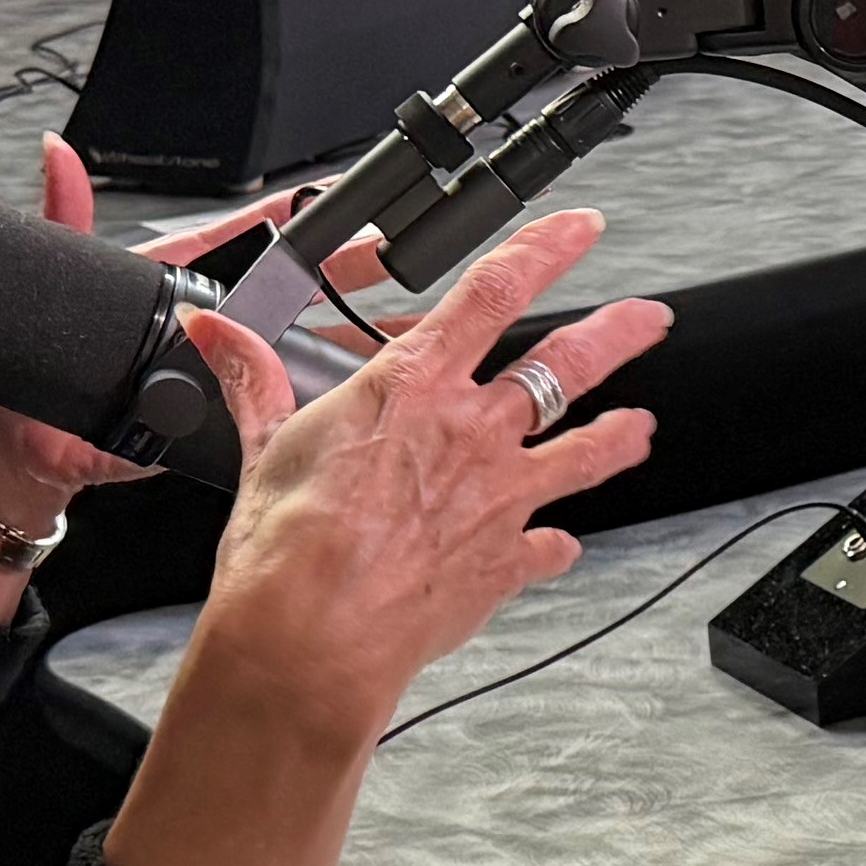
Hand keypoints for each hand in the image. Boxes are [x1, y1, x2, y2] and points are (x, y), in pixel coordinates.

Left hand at [0, 138, 392, 522]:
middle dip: (340, 277)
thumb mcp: (47, 280)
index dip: (283, 221)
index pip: (235, 243)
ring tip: (389, 332)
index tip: (329, 201)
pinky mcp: (196, 433)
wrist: (5, 450)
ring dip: (337, 347)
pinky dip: (301, 418)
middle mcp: (193, 335)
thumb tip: (56, 156)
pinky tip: (347, 405)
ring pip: (282, 363)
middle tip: (384, 259)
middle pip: (280, 300)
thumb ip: (61, 218)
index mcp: (162, 288)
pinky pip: (253, 426)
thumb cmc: (20, 370)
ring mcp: (202, 385)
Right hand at [164, 206, 669, 750]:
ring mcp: (500, 497)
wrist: (313, 637)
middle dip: (619, 335)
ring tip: (643, 426)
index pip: (494, 292)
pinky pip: (549, 549)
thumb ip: (253, 379)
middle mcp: (473, 433)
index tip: (579, 228)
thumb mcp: (263, 445)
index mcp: (415, 386)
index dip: (546, 250)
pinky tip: (562, 546)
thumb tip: (215, 333)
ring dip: (619, 436)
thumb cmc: (288, 547)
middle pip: (566, 365)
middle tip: (650, 319)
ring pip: (585, 450)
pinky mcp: (505, 562)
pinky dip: (556, 547)